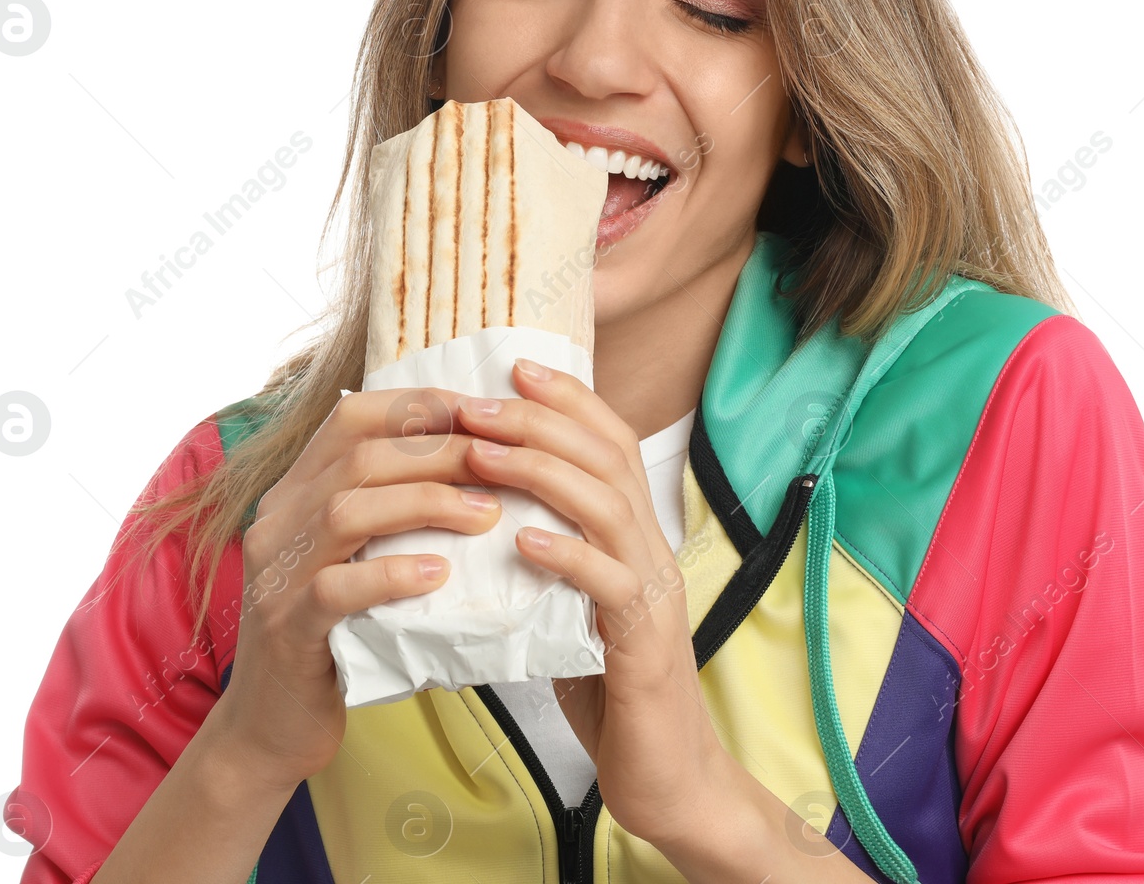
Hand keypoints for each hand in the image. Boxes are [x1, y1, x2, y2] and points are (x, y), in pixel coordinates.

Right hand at [210, 388, 500, 790]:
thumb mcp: (355, 556)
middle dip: (441, 452)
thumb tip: (479, 460)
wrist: (271, 727)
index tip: (485, 414)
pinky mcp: (286, 629)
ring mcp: (276, 573)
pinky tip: (439, 574)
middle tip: (505, 466)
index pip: (352, 417)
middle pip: (359, 456)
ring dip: (426, 503)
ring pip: (346, 511)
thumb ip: (391, 508)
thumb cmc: (335, 633)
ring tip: (487, 515)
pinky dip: (391, 574)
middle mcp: (277, 519)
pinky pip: (335, 589)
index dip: (421, 406)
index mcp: (295, 490)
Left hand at [456, 361, 722, 846]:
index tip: (512, 367)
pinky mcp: (645, 642)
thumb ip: (544, 559)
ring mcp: (654, 592)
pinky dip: (566, 554)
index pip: (609, 441)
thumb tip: (479, 516)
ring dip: (540, 471)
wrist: (668, 777)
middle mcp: (652, 548)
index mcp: (634, 533)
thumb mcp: (571, 606)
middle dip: (537, 421)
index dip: (565, 398)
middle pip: (605, 457)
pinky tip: (523, 540)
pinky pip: (610, 584)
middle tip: (475, 405)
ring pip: (606, 505)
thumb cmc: (611, 689)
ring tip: (482, 454)